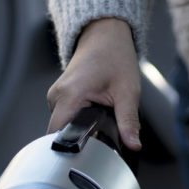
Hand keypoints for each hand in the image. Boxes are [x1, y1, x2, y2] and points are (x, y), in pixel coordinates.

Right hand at [47, 18, 141, 150]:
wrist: (105, 35)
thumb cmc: (115, 56)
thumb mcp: (127, 92)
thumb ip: (129, 121)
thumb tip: (133, 145)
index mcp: (69, 94)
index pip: (57, 133)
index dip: (70, 146)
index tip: (87, 154)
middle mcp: (56, 96)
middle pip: (59, 132)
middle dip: (78, 138)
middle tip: (100, 138)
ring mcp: (55, 95)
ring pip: (61, 125)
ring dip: (78, 128)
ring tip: (97, 122)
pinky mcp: (59, 96)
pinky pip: (63, 116)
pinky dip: (77, 119)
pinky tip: (91, 115)